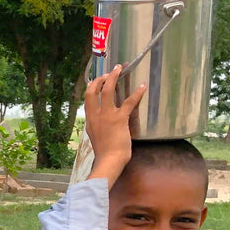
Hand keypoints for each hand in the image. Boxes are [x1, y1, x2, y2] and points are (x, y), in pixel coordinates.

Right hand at [85, 64, 144, 186]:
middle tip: (110, 72)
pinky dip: (137, 93)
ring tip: (120, 68)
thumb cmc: (104, 152)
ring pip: (108, 91)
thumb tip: (99, 123)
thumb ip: (96, 127)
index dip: (92, 86)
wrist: (109, 160)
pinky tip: (142, 86)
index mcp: (90, 120)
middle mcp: (96, 115)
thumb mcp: (95, 137)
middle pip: (94, 91)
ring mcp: (107, 116)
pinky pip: (129, 102)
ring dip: (114, 77)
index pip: (87, 98)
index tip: (97, 80)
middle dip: (101, 79)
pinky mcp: (120, 119)